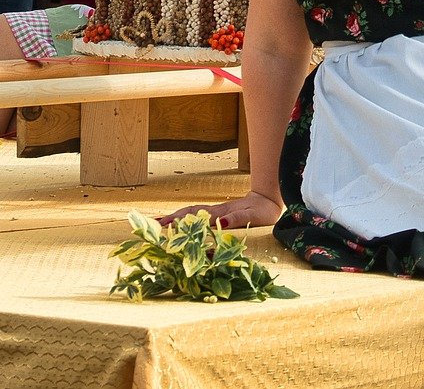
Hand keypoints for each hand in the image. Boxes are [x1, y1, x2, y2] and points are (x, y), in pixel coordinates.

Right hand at [163, 190, 282, 230]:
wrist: (271, 199)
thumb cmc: (264, 211)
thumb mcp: (253, 215)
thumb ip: (237, 218)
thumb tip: (221, 220)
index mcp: (220, 213)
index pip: (194, 216)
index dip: (178, 220)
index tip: (161, 224)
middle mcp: (216, 212)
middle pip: (189, 213)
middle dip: (171, 218)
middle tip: (153, 224)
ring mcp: (217, 212)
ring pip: (192, 213)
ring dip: (176, 218)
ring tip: (159, 223)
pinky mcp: (221, 214)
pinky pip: (200, 216)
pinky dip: (187, 219)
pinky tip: (180, 223)